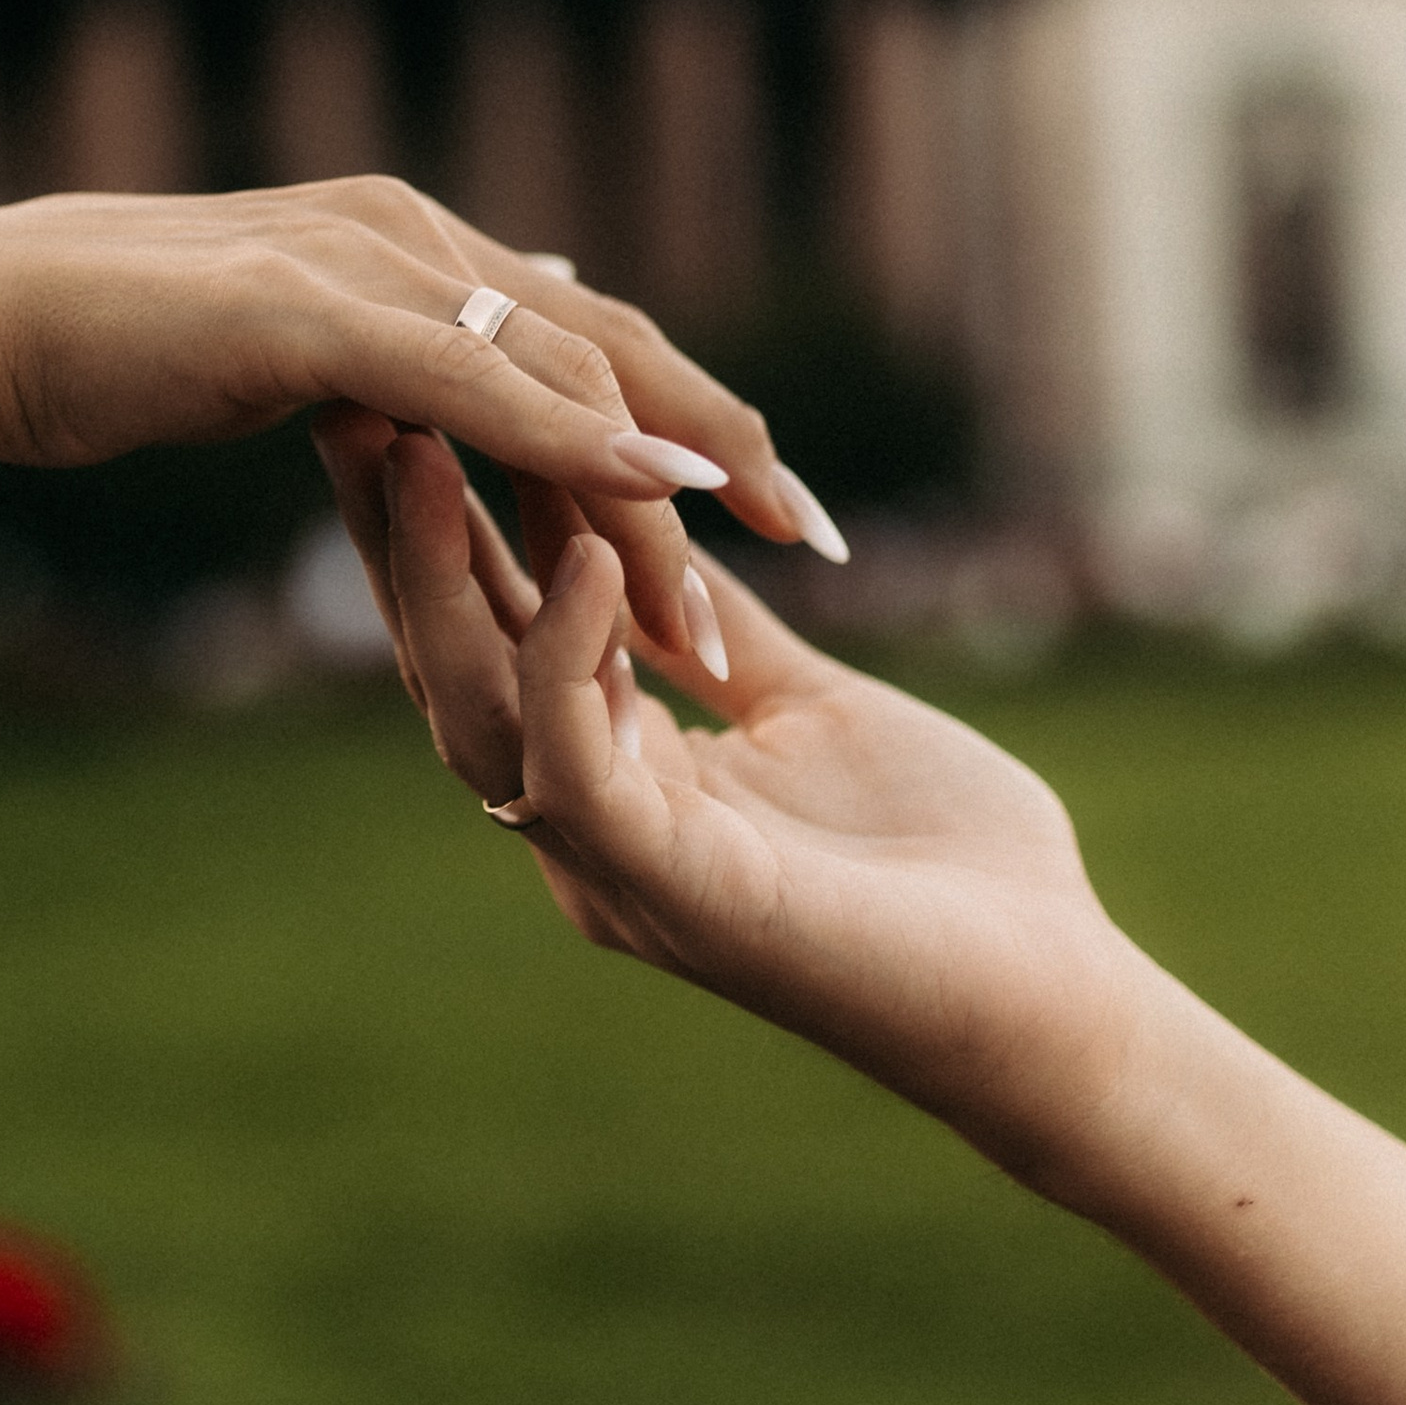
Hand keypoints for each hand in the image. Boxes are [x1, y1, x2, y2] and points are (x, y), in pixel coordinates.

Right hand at [0, 178, 832, 666]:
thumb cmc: (102, 354)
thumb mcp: (272, 364)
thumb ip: (371, 373)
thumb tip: (442, 404)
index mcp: (410, 250)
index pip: (591, 336)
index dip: (689, 417)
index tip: (769, 508)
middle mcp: (413, 238)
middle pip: (617, 348)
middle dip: (725, 449)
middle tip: (821, 540)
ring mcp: (369, 267)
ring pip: (565, 377)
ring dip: (658, 492)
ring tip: (726, 599)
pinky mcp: (318, 316)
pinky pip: (476, 383)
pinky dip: (572, 438)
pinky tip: (647, 496)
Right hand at [315, 414, 1144, 1166]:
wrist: (1055, 999)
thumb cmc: (954, 863)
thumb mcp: (815, 707)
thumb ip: (723, 633)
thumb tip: (655, 535)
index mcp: (619, 789)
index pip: (493, 645)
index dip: (442, 531)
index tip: (407, 405)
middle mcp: (591, 833)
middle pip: (449, 675)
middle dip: (396, 541)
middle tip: (349, 406)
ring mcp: (620, 871)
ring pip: (480, 717)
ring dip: (441, 581)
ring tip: (416, 451)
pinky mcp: (675, 894)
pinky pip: (581, 766)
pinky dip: (570, 656)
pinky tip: (585, 553)